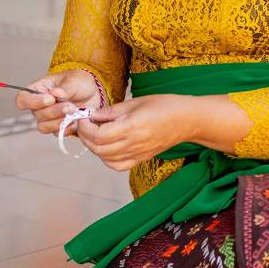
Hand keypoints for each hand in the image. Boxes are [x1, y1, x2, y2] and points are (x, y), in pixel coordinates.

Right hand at [15, 69, 103, 134]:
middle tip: (70, 105)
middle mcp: (39, 106)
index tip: (50, 99)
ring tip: (74, 112)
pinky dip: (67, 128)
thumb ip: (65, 87)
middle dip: (54, 111)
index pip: (22, 99)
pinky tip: (76, 121)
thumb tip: (55, 93)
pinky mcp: (58, 127)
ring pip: (44, 126)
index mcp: (38, 90)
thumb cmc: (79, 82)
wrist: (93, 94)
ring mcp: (48, 118)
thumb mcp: (74, 80)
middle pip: (36, 115)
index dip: (33, 102)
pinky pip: (57, 133)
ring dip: (60, 121)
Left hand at [76, 94, 194, 170]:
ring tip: (93, 134)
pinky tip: (106, 147)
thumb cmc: (163, 106)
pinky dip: (106, 158)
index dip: (85, 127)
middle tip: (83, 124)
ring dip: (94, 147)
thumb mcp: (135, 102)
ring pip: (105, 159)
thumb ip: (112, 111)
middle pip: (98, 149)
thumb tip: (92, 115)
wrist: (186, 120)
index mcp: (131, 127)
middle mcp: (133, 144)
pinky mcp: (141, 159)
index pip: (98, 135)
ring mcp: (137, 154)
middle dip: (85, 136)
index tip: (82, 117)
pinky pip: (118, 165)